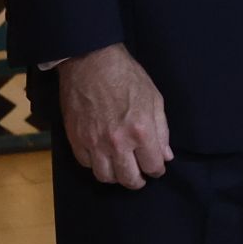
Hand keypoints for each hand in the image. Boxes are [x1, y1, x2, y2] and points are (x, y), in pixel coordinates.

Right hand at [56, 42, 171, 189]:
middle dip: (137, 180)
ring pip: (105, 177)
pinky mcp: (76, 139)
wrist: (90, 62)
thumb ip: (161, 130)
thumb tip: (166, 155)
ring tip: (120, 168)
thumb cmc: (126, 76)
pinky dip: (95, 164)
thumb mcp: (154, 98)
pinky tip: (102, 156)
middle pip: (128, 179)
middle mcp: (117, 143)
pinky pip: (86, 164)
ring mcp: (94, 143)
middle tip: (139, 175)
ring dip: (115, 176)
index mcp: (141, 131)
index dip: (157, 170)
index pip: (153, 166)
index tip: (156, 167)